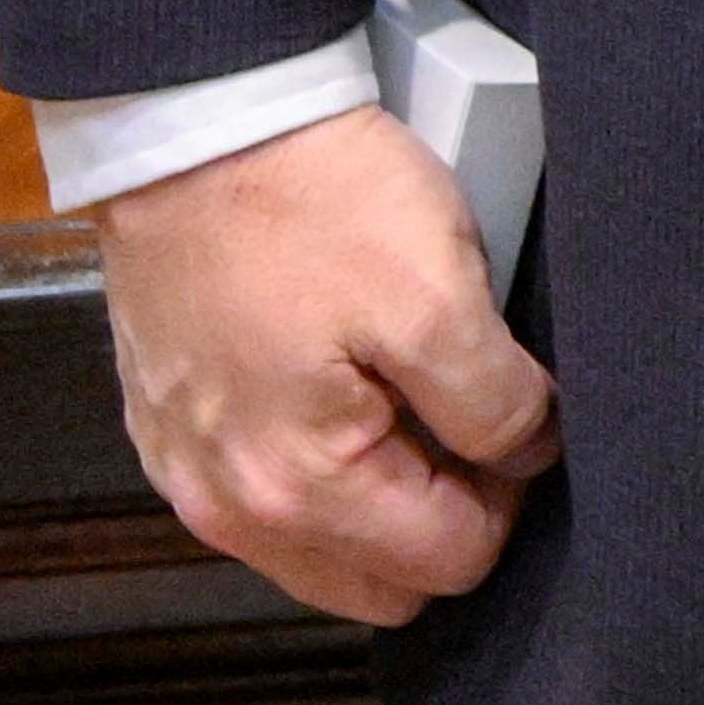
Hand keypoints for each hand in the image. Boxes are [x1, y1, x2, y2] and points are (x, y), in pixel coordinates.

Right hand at [94, 108, 555, 625]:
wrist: (197, 126)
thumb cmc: (313, 202)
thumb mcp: (438, 294)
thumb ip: (495, 402)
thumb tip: (527, 455)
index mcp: (297, 489)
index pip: (450, 562)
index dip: (510, 497)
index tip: (521, 420)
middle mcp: (228, 507)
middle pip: (381, 578)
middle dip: (444, 516)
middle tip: (474, 414)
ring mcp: (191, 472)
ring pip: (324, 546)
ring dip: (383, 494)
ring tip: (413, 391)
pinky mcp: (176, 428)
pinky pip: (271, 491)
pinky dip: (322, 462)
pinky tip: (352, 380)